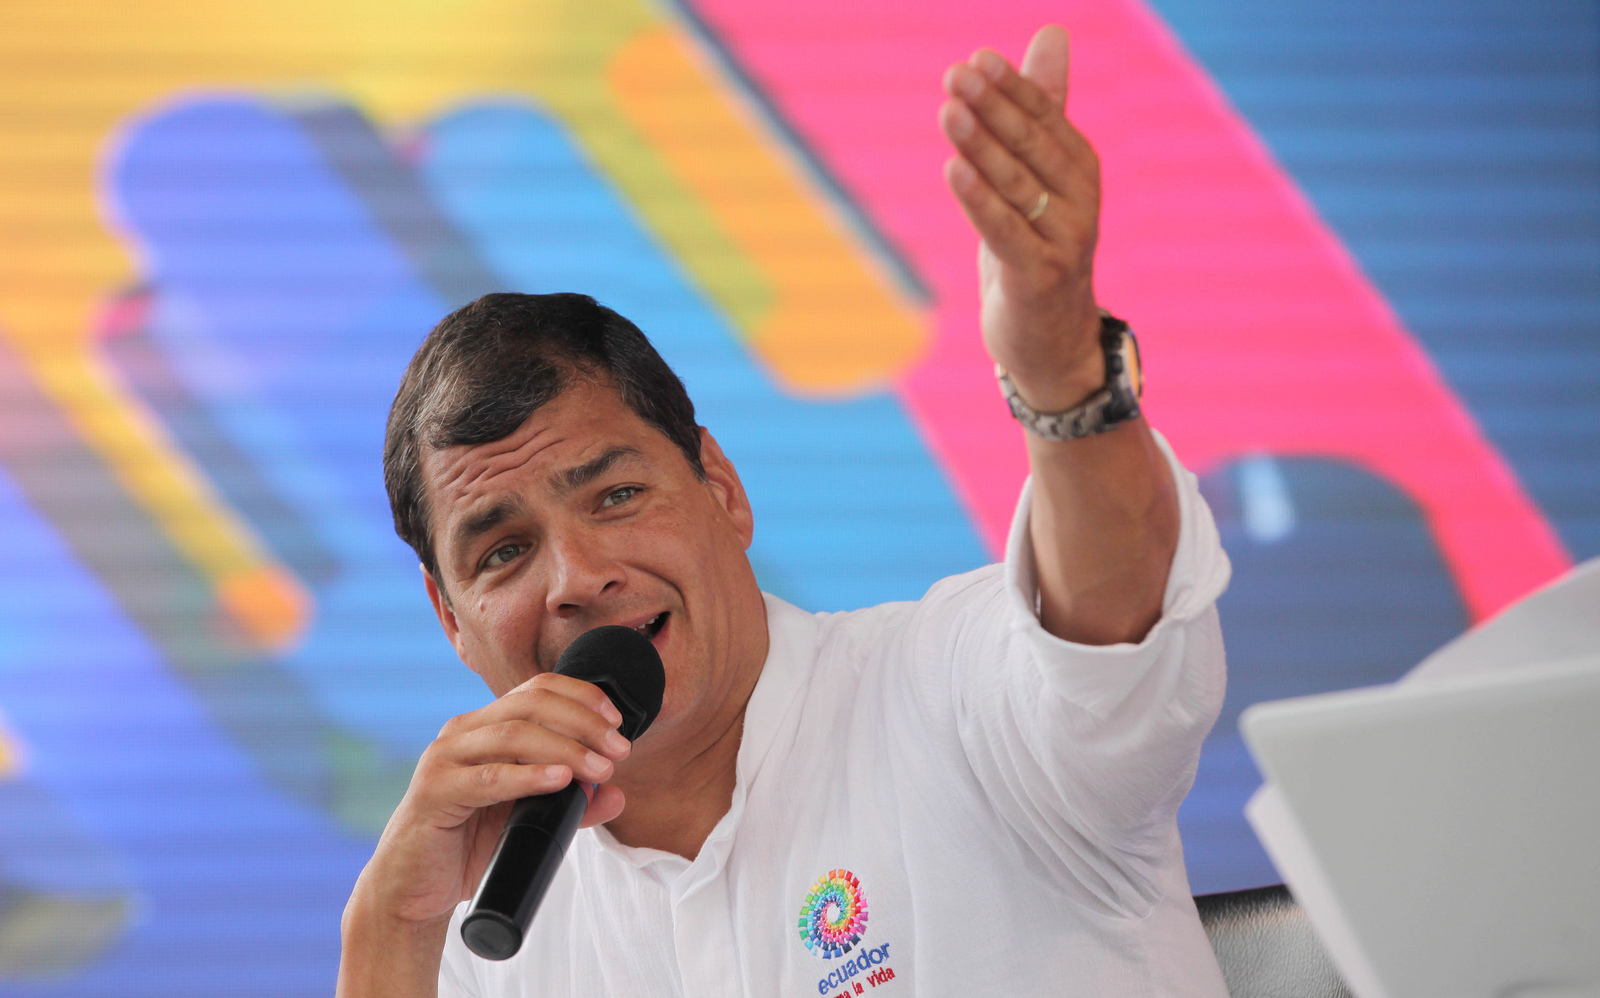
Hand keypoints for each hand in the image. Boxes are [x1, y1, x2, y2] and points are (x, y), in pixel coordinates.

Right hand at [344, 672, 630, 929]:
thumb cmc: (469, 847)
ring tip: (599, 769)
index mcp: (484, 727)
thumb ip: (570, 806)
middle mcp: (463, 732)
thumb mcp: (529, 821)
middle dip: (583, 722)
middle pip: (530, 704)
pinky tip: (559, 778)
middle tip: (618, 750)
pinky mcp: (435, 791)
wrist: (414, 889)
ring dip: (565, 748)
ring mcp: (445, 758)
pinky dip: (528, 775)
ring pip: (513, 735)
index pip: (537, 690)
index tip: (617, 721)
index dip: (581, 697)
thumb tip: (616, 795)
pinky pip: (488, 777)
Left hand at [940, 25, 1104, 411]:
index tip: (976, 58)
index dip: (1011, 87)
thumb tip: (1051, 33)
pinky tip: (952, 169)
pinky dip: (978, 200)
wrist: (1053, 340)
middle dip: (992, 108)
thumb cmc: (1038, 248)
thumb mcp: (1039, 177)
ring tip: (949, 112)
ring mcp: (1063, 240)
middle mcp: (1081, 201)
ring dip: (980, 147)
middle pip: (1031, 146)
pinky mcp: (1038, 277)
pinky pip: (1004, 231)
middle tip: (955, 76)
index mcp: (1081, 170)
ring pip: (1016, 185)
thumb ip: (1044, 108)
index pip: (1046, 118)